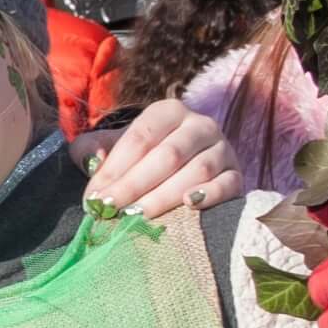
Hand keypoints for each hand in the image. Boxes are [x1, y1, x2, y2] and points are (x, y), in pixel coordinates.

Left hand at [73, 97, 241, 216]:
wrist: (182, 170)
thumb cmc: (139, 158)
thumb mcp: (111, 146)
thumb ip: (90, 149)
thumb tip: (92, 162)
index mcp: (168, 112)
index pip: (140, 138)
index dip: (115, 168)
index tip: (95, 196)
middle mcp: (200, 124)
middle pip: (168, 155)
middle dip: (135, 185)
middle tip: (111, 209)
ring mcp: (223, 148)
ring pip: (197, 170)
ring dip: (165, 195)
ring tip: (137, 215)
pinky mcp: (237, 174)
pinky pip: (228, 184)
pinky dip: (210, 195)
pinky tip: (188, 205)